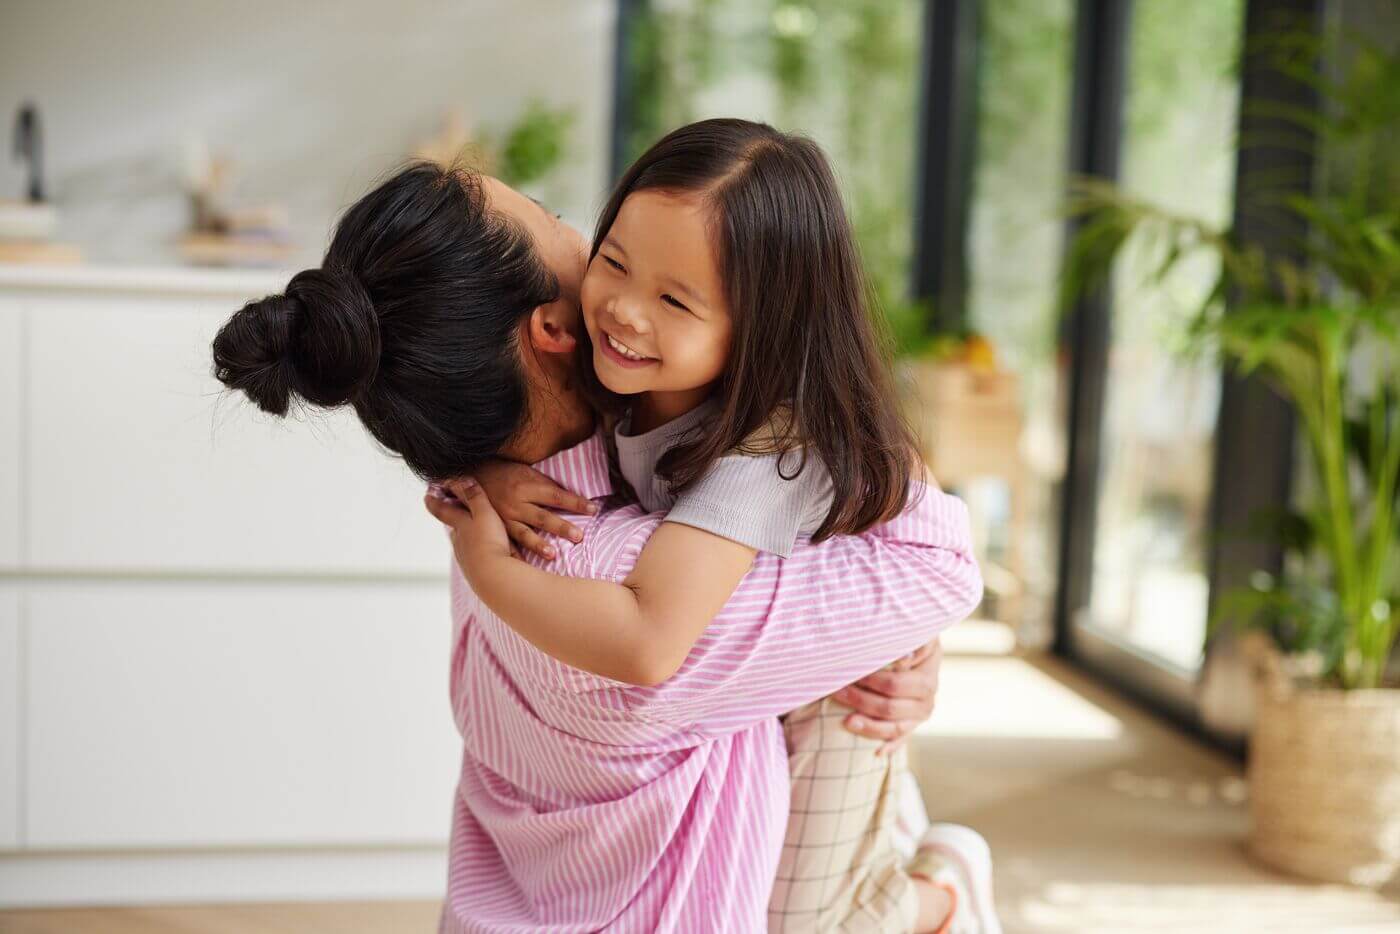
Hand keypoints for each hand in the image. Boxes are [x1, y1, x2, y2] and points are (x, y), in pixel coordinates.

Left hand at [424, 477, 512, 588]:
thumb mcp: (484, 513)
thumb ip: (475, 496)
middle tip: (452, 510)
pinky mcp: (477, 572)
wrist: (495, 577)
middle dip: (453, 519)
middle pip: (453, 528)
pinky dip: (479, 551)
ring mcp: (466, 559)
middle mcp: (459, 543)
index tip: (427, 494)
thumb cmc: (489, 543)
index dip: (434, 501)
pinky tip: (487, 552)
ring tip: (474, 532)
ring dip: (467, 536)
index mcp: (459, 526)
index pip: (443, 510)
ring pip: (464, 544)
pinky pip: (475, 557)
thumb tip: (462, 478)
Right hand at [475, 460, 597, 560]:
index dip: (575, 503)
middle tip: (579, 536)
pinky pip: (506, 544)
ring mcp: (505, 517)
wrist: (473, 474)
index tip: (594, 509)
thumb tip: (571, 498)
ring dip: (538, 545)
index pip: (556, 496)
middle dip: (561, 527)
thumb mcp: (528, 471)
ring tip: (552, 555)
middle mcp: (517, 503)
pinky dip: (514, 557)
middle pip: (543, 517)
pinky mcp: (495, 528)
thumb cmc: (506, 472)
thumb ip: (546, 486)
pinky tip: (522, 570)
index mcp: (528, 486)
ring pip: (524, 533)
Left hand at [832, 637, 942, 754]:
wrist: (914, 645)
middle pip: (891, 706)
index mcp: (927, 669)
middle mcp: (929, 694)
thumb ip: (909, 641)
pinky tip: (876, 752)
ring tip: (846, 721)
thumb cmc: (905, 633)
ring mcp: (922, 712)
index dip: (872, 682)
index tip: (851, 678)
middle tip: (836, 692)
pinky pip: (901, 739)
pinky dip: (889, 746)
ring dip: (870, 726)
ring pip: (896, 727)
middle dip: (861, 701)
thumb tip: (902, 658)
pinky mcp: (914, 723)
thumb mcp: (911, 631)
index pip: (897, 683)